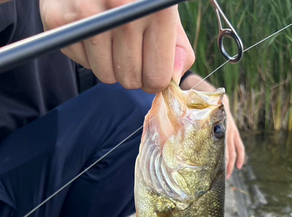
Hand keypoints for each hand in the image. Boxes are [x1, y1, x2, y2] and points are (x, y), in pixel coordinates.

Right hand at [39, 0, 194, 93]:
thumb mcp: (165, 12)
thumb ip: (179, 49)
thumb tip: (173, 79)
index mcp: (154, 9)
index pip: (157, 77)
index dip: (154, 80)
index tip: (151, 68)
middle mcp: (120, 7)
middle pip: (130, 80)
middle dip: (132, 73)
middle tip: (130, 50)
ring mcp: (87, 12)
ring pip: (105, 76)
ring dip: (110, 65)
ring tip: (111, 38)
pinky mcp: (59, 18)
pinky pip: (82, 63)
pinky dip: (88, 54)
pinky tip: (92, 30)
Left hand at [180, 74, 245, 177]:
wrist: (200, 87)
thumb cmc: (188, 98)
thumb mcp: (183, 105)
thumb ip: (178, 114)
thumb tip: (164, 125)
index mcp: (214, 113)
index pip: (216, 136)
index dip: (217, 151)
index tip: (214, 165)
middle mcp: (225, 119)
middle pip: (227, 144)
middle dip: (226, 161)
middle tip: (222, 176)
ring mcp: (230, 124)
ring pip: (234, 146)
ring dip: (232, 161)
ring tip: (228, 175)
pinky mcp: (232, 127)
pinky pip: (238, 143)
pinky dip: (239, 154)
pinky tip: (238, 166)